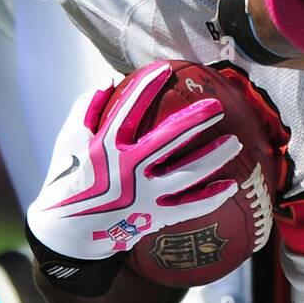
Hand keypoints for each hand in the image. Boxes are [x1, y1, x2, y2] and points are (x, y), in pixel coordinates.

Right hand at [27, 63, 242, 263]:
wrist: (69, 233)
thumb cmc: (71, 177)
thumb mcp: (69, 141)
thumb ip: (86, 108)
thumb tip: (109, 79)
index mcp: (105, 148)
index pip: (128, 111)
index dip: (146, 88)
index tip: (164, 70)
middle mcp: (128, 171)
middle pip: (168, 140)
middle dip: (195, 121)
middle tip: (215, 106)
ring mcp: (144, 195)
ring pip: (186, 174)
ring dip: (213, 157)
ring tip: (234, 142)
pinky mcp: (153, 217)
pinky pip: (188, 207)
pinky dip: (211, 197)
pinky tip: (231, 185)